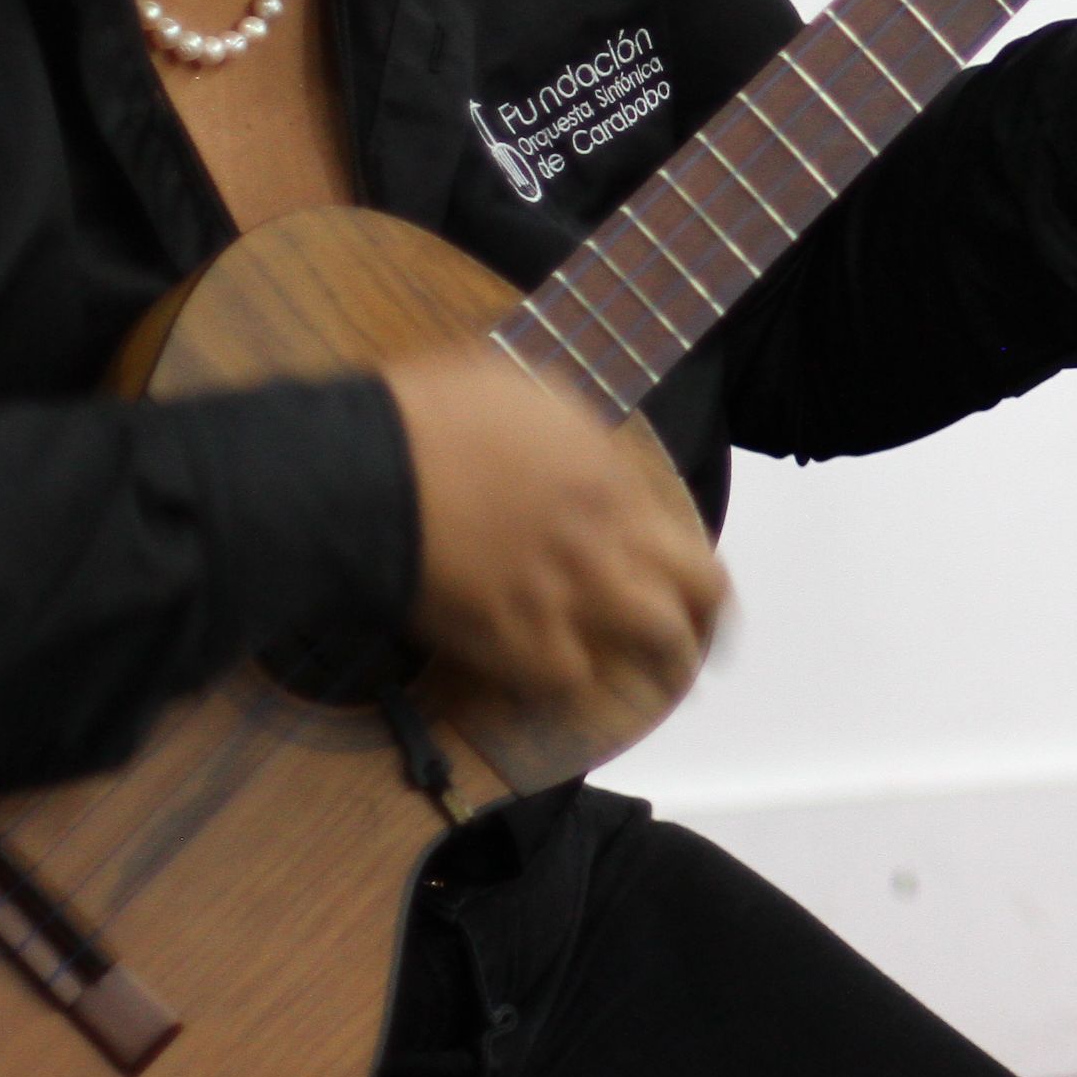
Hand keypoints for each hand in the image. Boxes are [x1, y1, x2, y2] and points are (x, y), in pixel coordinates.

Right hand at [382, 348, 726, 717]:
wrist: (366, 469)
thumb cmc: (431, 415)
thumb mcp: (523, 392)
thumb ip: (572, 434)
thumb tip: (585, 453)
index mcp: (612, 480)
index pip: (685, 538)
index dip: (691, 571)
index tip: (685, 586)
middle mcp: (607, 540)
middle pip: (699, 593)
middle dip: (709, 621)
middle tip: (700, 639)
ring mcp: (566, 593)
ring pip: (653, 642)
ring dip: (659, 661)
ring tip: (656, 677)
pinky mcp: (512, 636)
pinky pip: (565, 679)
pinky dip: (565, 684)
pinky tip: (559, 682)